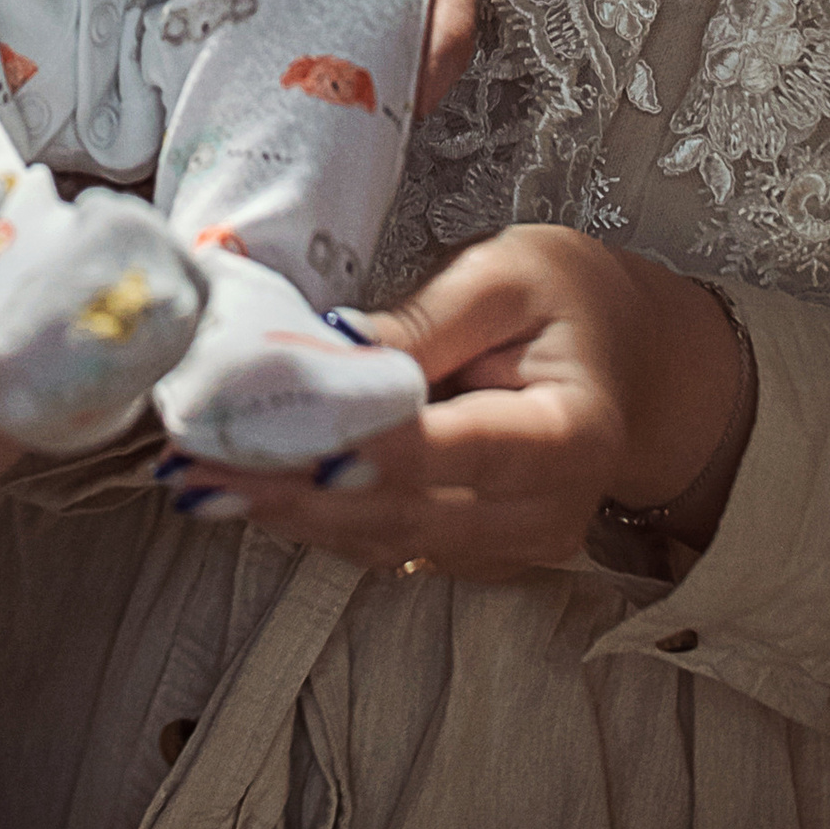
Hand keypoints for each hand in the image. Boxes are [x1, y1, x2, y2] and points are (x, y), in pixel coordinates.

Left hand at [157, 229, 753, 578]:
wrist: (634, 365)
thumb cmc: (573, 301)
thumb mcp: (509, 274)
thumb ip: (428, 316)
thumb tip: (336, 343)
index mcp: (573, 433)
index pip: (467, 449)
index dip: (385, 454)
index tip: (307, 450)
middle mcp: (546, 513)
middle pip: (411, 514)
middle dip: (296, 493)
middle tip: (199, 465)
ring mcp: (513, 548)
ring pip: (388, 544)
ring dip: (288, 516)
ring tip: (196, 480)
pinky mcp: (476, 554)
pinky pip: (389, 548)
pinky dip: (316, 522)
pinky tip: (244, 492)